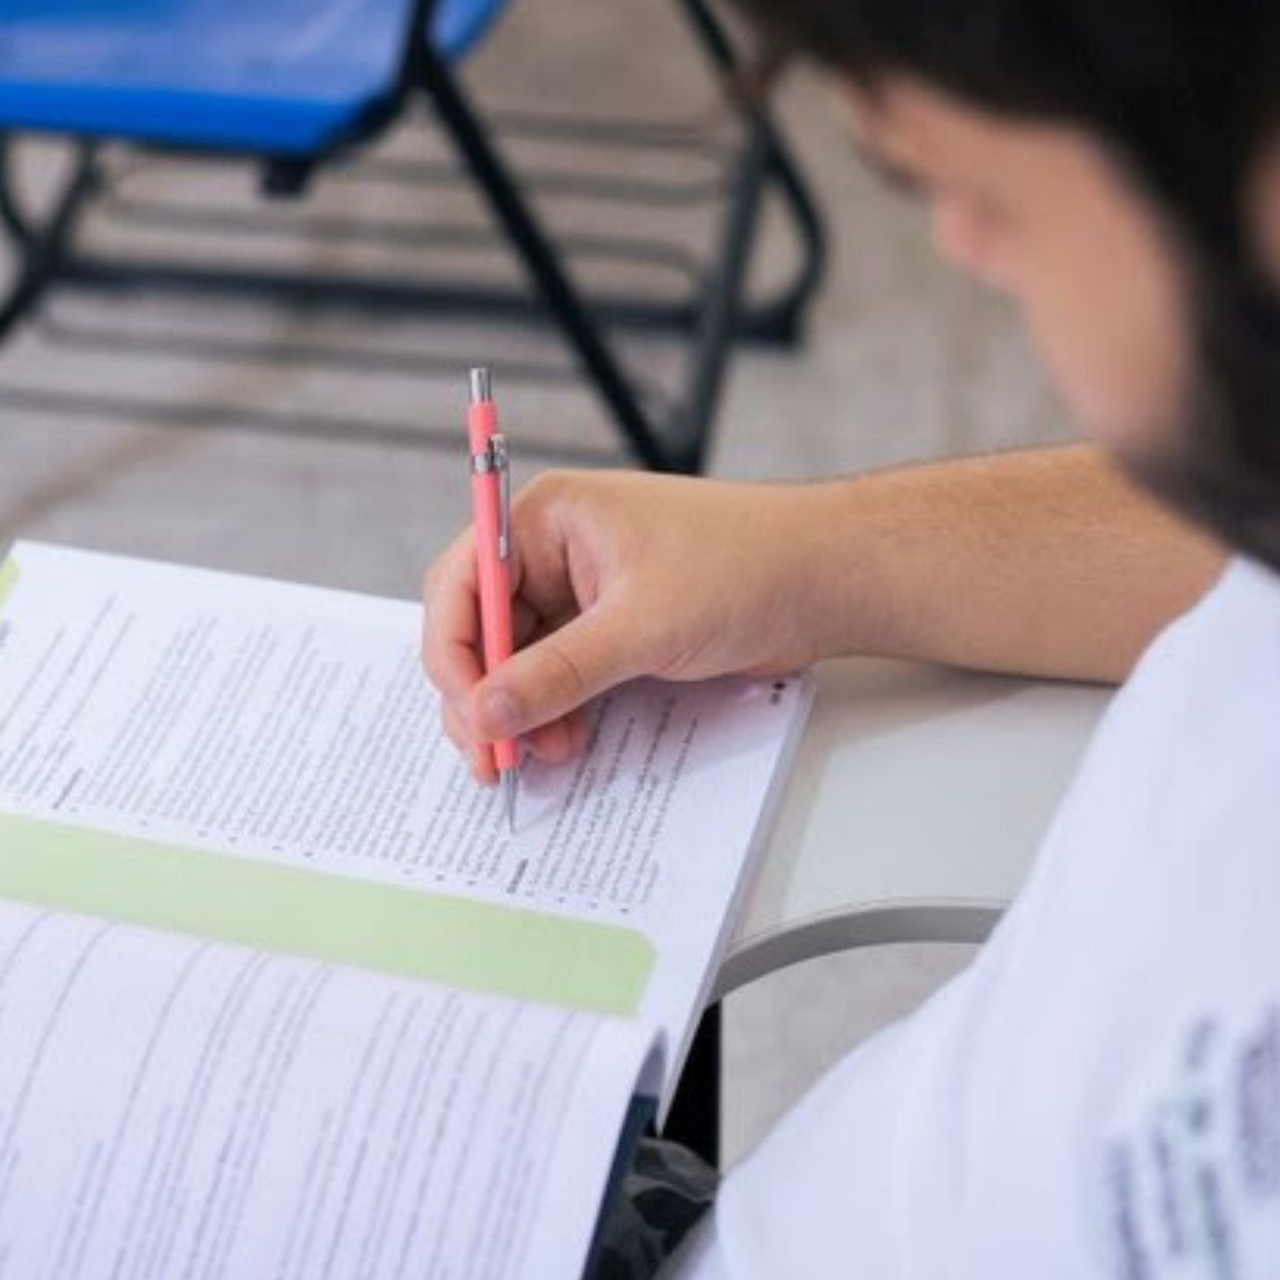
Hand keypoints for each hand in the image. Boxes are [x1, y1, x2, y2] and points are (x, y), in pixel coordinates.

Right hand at [421, 469, 842, 782]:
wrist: (825, 579)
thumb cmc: (746, 567)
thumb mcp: (642, 626)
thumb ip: (558, 673)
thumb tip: (486, 714)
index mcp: (548, 519)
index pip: (462, 584)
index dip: (454, 653)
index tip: (470, 716)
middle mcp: (555, 550)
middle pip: (480, 630)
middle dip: (486, 696)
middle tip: (494, 760)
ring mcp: (583, 592)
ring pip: (518, 662)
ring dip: (523, 713)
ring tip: (545, 757)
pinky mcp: (613, 629)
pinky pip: (561, 674)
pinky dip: (556, 712)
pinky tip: (568, 742)